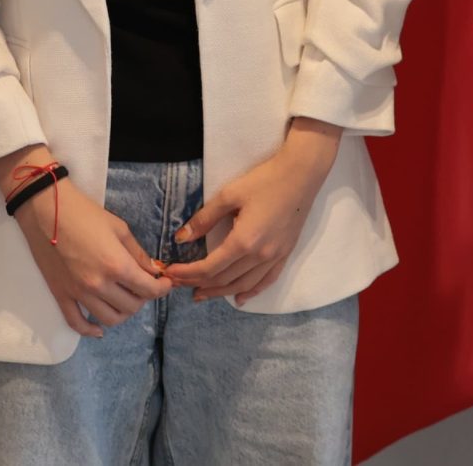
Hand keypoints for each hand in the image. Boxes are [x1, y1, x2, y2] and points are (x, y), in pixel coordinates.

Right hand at [0, 145, 170, 337]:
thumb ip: (138, 254)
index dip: (162, 288)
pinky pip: (77, 323)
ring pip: (109, 319)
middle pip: (131, 307)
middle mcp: (99, 285)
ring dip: (123, 313)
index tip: (166, 283)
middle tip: (144, 286)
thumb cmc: (85, 214)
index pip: (148, 289)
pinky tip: (99, 329)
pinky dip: (90, 331)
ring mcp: (78, 294)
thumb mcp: (119, 229)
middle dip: (144, 298)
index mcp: (117, 265)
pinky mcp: (61, 296)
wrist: (46, 212)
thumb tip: (153, 271)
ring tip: (126, 299)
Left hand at [169, 119, 341, 302]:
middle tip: (178, 284)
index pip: (209, 268)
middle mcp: (260, 255)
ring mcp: (275, 257)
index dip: (187, 274)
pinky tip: (240, 298)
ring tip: (201, 294)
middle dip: (198, 284)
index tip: (169, 272)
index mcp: (244, 241)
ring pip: (243, 285)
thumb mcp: (230, 194)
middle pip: (224, 279)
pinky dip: (251, 292)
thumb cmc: (265, 180)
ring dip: (220, 293)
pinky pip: (266, 281)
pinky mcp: (285, 253)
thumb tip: (181, 238)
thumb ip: (204, 218)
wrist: (302, 173)